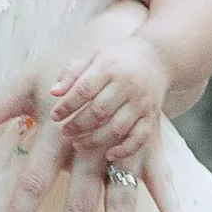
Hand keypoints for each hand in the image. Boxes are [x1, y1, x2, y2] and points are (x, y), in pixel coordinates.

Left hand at [0, 73, 183, 211]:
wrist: (120, 42)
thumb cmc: (64, 65)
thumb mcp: (23, 84)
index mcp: (58, 131)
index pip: (32, 181)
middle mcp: (92, 144)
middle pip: (80, 201)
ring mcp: (124, 146)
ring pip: (121, 199)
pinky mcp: (148, 144)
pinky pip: (160, 180)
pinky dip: (170, 206)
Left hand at [49, 18, 172, 160]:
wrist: (157, 57)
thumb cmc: (118, 59)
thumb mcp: (94, 57)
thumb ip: (72, 73)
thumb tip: (53, 92)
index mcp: (109, 67)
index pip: (84, 89)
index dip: (67, 105)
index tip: (54, 115)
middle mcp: (127, 85)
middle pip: (99, 111)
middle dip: (78, 125)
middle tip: (64, 132)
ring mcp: (141, 102)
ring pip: (117, 127)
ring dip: (95, 139)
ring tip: (78, 143)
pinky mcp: (151, 116)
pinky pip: (139, 137)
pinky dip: (125, 149)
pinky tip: (109, 154)